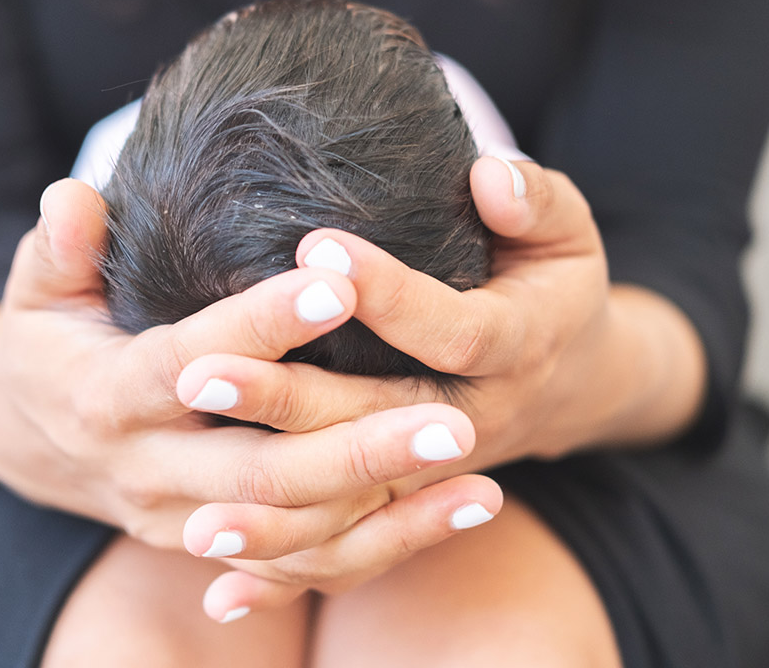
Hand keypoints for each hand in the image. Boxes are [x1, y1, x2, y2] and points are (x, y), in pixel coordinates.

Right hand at [0, 178, 496, 556]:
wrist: (33, 442)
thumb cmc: (50, 346)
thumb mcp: (36, 292)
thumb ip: (59, 247)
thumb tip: (71, 195)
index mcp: (106, 397)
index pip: (190, 362)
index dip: (260, 327)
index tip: (338, 285)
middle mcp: (147, 472)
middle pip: (259, 471)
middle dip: (355, 448)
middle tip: (449, 417)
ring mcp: (184, 521)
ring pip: (295, 530)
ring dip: (389, 504)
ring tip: (476, 466)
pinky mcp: (217, 548)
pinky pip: (310, 562)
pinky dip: (391, 540)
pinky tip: (470, 504)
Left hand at [188, 157, 704, 618]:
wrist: (572, 378)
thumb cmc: (553, 284)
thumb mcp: (568, 233)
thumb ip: (537, 199)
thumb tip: (488, 175)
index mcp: (516, 344)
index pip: (449, 327)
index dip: (389, 294)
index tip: (313, 247)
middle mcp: (475, 421)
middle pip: (377, 422)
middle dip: (286, 401)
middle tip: (200, 375)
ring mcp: (436, 473)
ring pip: (357, 506)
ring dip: (278, 517)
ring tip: (196, 520)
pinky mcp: (407, 501)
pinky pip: (350, 549)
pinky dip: (290, 574)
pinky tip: (223, 592)